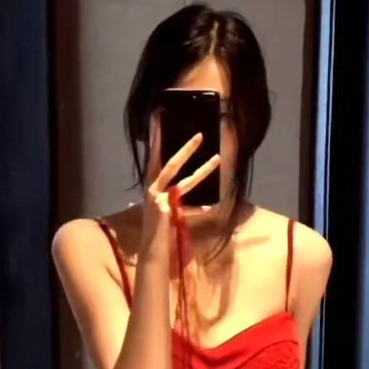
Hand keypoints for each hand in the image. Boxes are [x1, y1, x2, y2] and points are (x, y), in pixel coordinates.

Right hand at [140, 114, 219, 246]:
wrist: (151, 251)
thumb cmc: (158, 228)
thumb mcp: (163, 205)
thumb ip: (170, 191)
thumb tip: (185, 178)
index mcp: (150, 185)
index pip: (154, 156)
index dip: (156, 137)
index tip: (160, 117)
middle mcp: (152, 191)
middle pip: (170, 165)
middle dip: (186, 149)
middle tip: (200, 135)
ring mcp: (158, 202)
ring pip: (184, 183)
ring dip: (202, 171)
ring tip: (218, 159)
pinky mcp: (166, 214)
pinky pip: (188, 208)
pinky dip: (199, 208)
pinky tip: (211, 206)